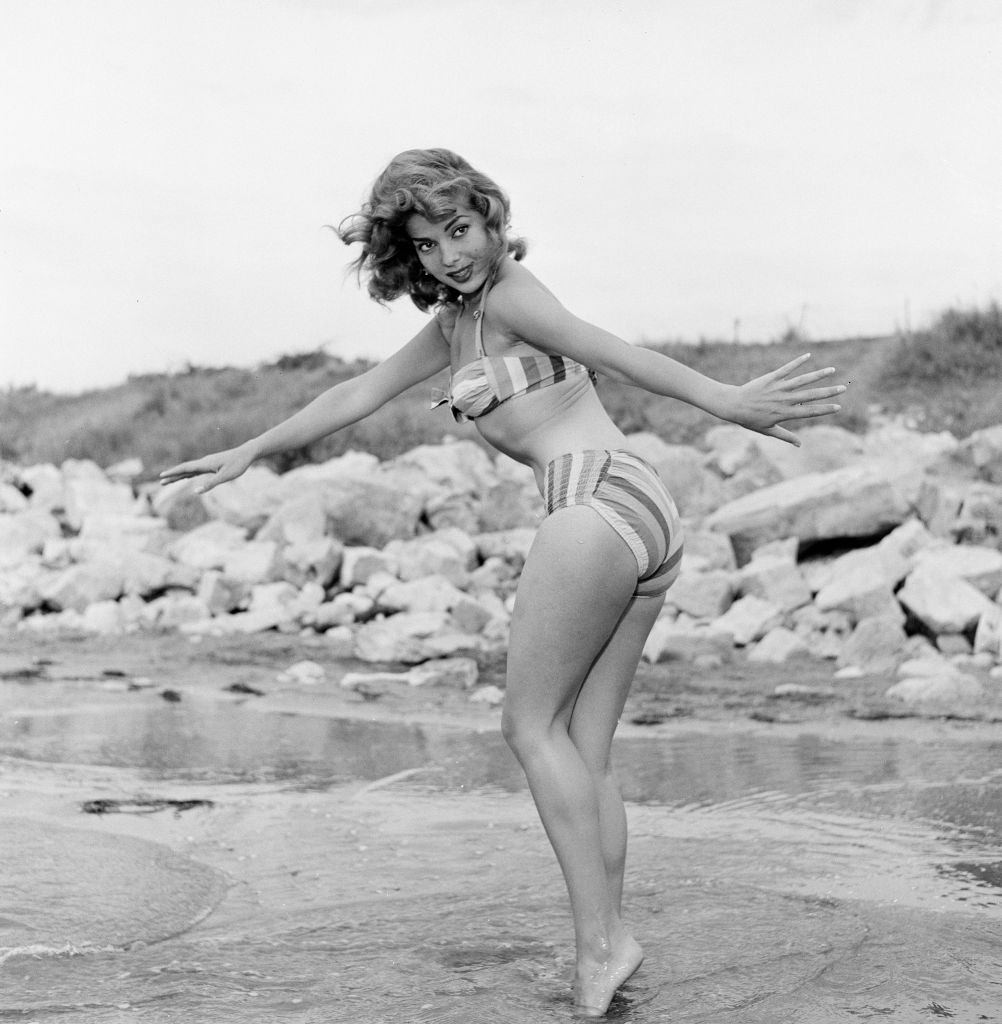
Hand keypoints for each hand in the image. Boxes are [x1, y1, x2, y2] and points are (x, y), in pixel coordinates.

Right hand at [159, 443, 256, 494]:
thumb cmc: (237, 464)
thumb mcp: (225, 476)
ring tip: (168, 480)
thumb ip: (211, 484)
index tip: (162, 476)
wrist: (246, 453)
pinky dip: (188, 474)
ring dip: (179, 475)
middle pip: (184, 469)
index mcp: (205, 464)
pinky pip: (196, 471)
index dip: (173, 473)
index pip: (185, 469)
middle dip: (172, 475)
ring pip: (189, 470)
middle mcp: (204, 462)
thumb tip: (196, 492)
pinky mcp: (212, 465)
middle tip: (161, 481)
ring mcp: (207, 463)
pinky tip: (185, 477)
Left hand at [726, 354, 846, 445]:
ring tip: (832, 370)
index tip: (838, 407)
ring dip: (818, 374)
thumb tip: (800, 445)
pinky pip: (787, 369)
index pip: (809, 412)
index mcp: (785, 413)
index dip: (824, 409)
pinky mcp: (771, 378)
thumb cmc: (750, 420)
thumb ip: (785, 436)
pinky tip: (808, 356)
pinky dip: (798, 362)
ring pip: (802, 380)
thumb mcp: (767, 431)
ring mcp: (778, 388)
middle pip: (810, 395)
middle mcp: (784, 400)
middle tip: (843, 388)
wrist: (734, 405)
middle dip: (828, 392)